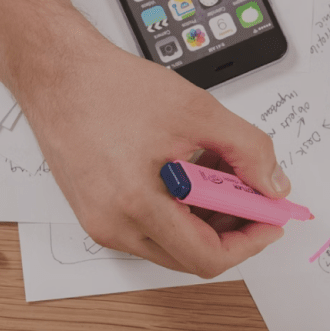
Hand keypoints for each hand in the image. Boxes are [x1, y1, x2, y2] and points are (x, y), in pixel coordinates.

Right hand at [18, 30, 291, 277]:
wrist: (57, 73)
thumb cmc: (109, 87)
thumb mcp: (197, 110)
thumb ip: (247, 150)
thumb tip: (273, 185)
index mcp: (136, 204)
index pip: (207, 257)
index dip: (249, 242)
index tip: (269, 219)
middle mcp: (113, 225)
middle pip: (190, 256)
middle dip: (230, 228)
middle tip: (251, 192)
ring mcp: (100, 222)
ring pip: (170, 243)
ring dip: (204, 217)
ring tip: (216, 170)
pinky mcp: (95, 212)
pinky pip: (148, 228)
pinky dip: (178, 209)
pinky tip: (188, 170)